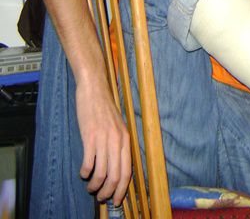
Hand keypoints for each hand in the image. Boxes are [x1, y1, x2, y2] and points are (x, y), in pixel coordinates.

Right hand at [76, 79, 131, 205]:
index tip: (117, 200)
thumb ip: (118, 143)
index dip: (122, 189)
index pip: (127, 172)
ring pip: (101, 173)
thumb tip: (116, 166)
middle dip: (108, 193)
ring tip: (90, 187)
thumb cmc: (104, 108)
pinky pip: (88, 162)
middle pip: (115, 176)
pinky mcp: (90, 136)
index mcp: (125, 139)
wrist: (94, 89)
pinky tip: (82, 172)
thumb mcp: (117, 126)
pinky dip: (85, 172)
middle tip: (101, 198)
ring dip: (94, 186)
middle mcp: (117, 140)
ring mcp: (104, 138)